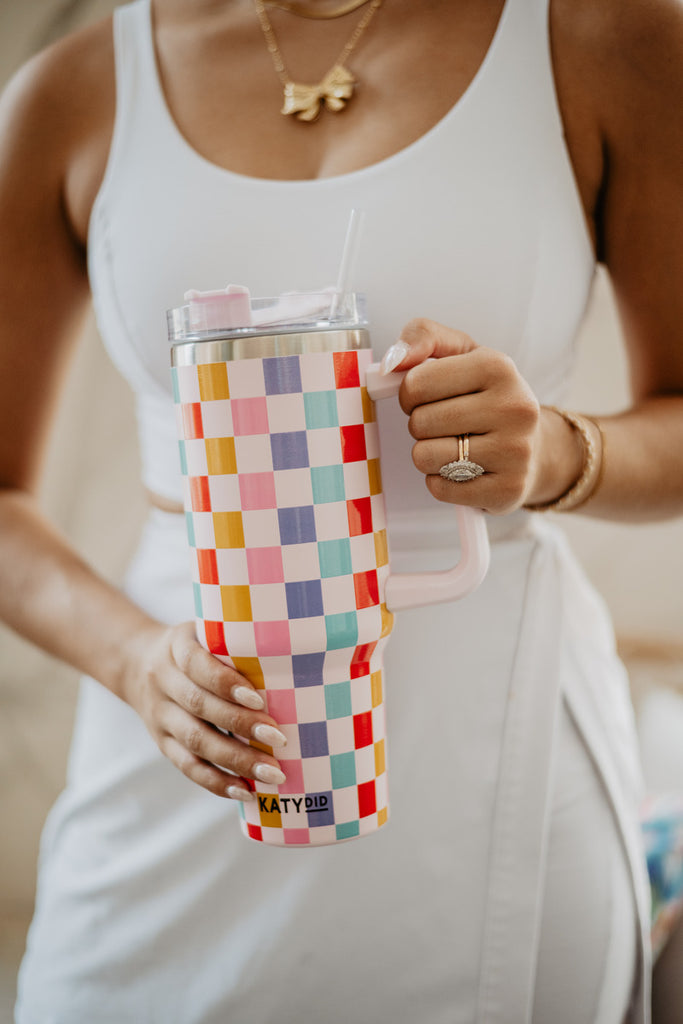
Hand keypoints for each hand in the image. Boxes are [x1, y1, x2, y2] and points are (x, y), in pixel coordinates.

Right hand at [121, 621, 286, 800]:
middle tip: (279, 739)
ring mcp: (160, 716)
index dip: (225, 683)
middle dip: (241, 725)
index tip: (258, 699)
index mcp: (177, 647)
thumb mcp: (206, 633)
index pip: (197, 664)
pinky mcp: (162, 743)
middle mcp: (163, 681)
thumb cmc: (195, 648)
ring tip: (272, 773)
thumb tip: (299, 663)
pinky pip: (187, 767)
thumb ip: (239, 644)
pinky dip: (217, 782)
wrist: (135, 665)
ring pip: (195, 742)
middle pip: (199, 707)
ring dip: (235, 760)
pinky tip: (246, 791)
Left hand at [381, 319, 578, 514]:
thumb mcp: (460, 354)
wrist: (533, 446)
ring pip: (425, 457)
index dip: (410, 395)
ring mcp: (515, 451)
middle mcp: (513, 407)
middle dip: (420, 425)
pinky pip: (440, 488)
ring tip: (453, 446)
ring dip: (428, 455)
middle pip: (419, 423)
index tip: (429, 397)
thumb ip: (422, 338)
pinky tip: (462, 470)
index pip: (414, 384)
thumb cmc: (485, 395)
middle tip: (446, 425)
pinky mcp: (508, 489)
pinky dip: (440, 481)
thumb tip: (390, 362)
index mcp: (497, 366)